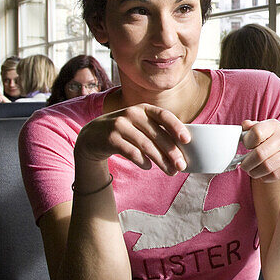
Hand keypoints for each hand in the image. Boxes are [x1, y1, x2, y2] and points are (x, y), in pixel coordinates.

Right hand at [74, 104, 189, 174]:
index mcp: (143, 108)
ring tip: (169, 171)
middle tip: (181, 166)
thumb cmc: (125, 132)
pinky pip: (131, 151)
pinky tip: (148, 167)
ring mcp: (120, 124)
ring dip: (160, 160)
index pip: (164, 115)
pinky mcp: (110, 138)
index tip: (187, 140)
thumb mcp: (139, 124)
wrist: (92, 136)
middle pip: (157, 134)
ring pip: (145, 145)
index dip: (177, 127)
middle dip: (171, 151)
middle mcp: (132, 113)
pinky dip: (142, 160)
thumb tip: (182, 148)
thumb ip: (156, 130)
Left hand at [238, 119, 279, 182]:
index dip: (247, 141)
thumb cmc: (279, 141)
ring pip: (266, 167)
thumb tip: (244, 125)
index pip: (256, 132)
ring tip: (252, 171)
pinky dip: (265, 177)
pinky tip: (263, 174)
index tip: (247, 146)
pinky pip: (274, 175)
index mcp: (274, 126)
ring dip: (254, 172)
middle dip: (247, 163)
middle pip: (259, 154)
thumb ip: (254, 127)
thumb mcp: (268, 130)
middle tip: (244, 165)